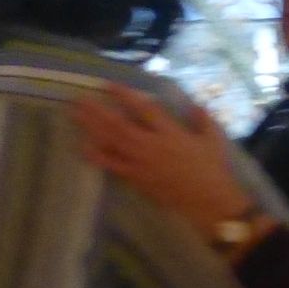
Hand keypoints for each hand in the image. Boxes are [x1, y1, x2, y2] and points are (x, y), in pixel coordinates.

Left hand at [72, 86, 251, 231]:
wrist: (209, 202)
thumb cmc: (213, 169)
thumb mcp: (213, 140)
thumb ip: (202, 119)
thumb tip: (195, 105)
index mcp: (170, 132)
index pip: (143, 109)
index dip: (124, 96)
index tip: (108, 85)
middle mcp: (151, 145)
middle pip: (118, 124)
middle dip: (97, 110)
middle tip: (80, 99)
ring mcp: (141, 163)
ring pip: (111, 142)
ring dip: (91, 127)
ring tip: (75, 115)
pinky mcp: (137, 178)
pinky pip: (112, 165)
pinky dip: (97, 156)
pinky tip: (82, 147)